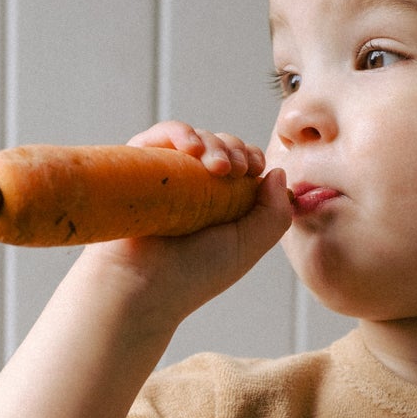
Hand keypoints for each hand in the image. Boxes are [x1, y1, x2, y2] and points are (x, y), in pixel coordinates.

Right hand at [79, 120, 291, 327]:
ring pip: (195, 139)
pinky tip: (192, 148)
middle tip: (235, 169)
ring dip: (213, 143)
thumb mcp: (248, 246)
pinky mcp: (138, 166)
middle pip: (221, 146)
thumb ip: (275, 214)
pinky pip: (160, 135)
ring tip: (216, 166)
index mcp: (220, 205)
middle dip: (234, 149)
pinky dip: (179, 132)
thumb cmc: (193, 273)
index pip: (242, 165)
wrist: (142, 285)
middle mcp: (193, 189)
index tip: (255, 169)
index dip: (251, 158)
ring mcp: (165, 177)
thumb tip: (278, 173)